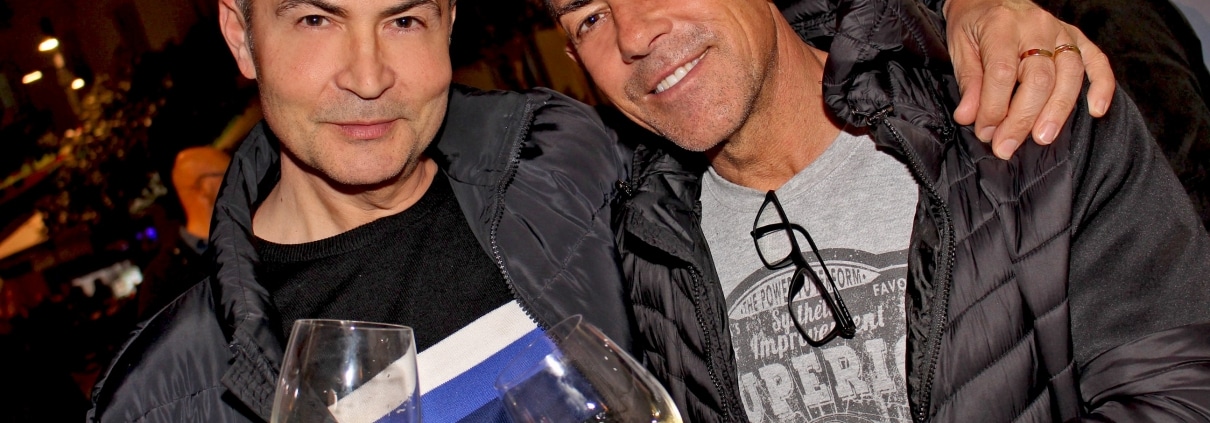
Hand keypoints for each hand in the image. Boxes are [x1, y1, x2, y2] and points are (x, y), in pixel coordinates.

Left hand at [944, 0, 1114, 158]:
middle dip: (1022, 118)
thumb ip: (968, 82)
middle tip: (1006, 147)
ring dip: (1057, 111)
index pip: (1002, 73)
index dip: (994, 108)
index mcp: (1002, 27)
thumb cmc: (973, 25)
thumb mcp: (960, 48)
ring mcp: (1059, 32)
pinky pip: (1095, 60)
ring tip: (1042, 138)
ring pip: (1069, 74)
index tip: (986, 132)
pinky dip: (1101, 85)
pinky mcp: (1075, 37)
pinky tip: (1096, 110)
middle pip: (1038, 78)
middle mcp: (1036, 27)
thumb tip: (968, 117)